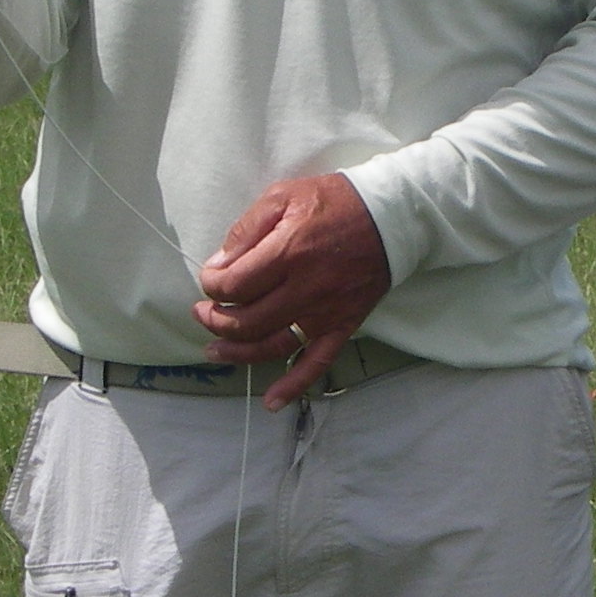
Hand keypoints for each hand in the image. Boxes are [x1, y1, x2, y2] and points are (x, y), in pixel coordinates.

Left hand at [193, 174, 393, 408]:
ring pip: (271, 346)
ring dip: (237, 352)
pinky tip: (272, 401)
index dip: (212, 285)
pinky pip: (317, 362)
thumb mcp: (284, 195)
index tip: (210, 278)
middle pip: (245, 321)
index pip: (233, 285)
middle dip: (215, 320)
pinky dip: (293, 386)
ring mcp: (325, 312)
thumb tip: (220, 263)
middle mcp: (304, 289)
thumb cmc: (335, 201)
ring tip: (214, 349)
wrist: (392, 216)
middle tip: (204, 311)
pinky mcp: (343, 325)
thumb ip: (247, 228)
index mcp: (287, 252)